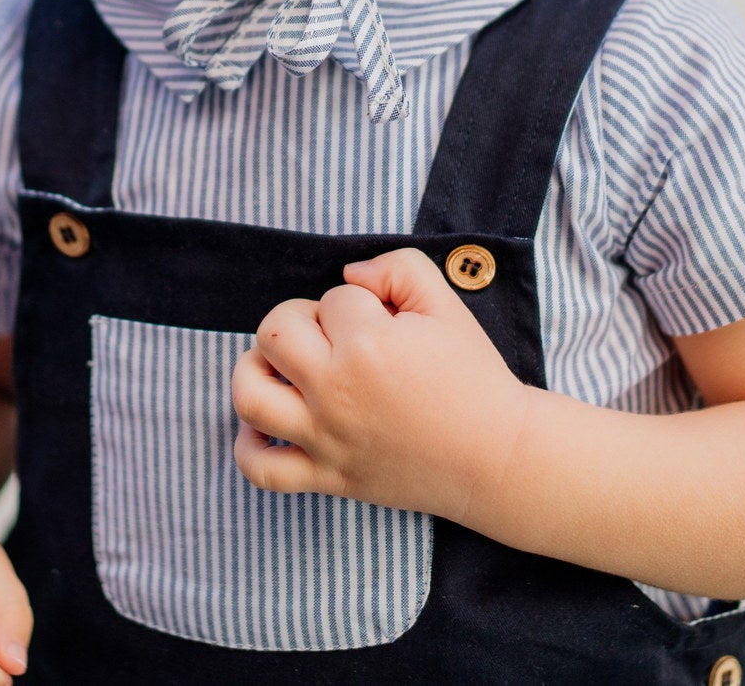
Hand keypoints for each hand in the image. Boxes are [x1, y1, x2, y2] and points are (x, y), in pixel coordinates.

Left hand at [231, 247, 531, 521]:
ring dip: (257, 368)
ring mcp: (326, 439)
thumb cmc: (472, 377)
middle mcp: (336, 392)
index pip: (333, 298)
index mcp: (367, 344)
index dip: (358, 301)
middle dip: (302, 319)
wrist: (496, 455)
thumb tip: (351, 274)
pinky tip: (268, 422)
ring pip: (250, 394)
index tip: (385, 322)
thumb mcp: (446, 303)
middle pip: (275, 331)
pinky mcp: (327, 478)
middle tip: (335, 334)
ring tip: (284, 366)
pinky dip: (248, 444)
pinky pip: (261, 469)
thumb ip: (397, 267)